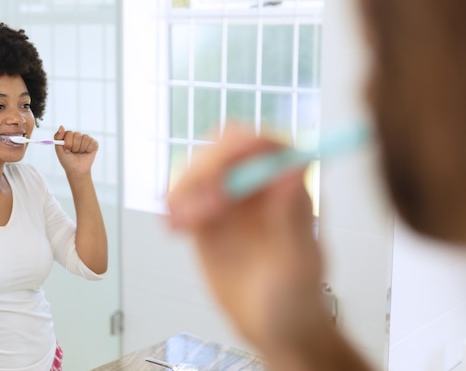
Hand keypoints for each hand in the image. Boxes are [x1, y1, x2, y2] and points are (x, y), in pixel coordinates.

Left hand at [54, 125, 97, 176]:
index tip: (67, 150)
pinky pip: (92, 142)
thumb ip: (57, 137)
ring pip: (85, 138)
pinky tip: (86, 153)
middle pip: (77, 135)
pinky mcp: (93, 144)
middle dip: (75, 146)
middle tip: (74, 153)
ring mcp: (86, 140)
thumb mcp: (59, 150)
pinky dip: (89, 149)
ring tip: (80, 153)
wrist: (77, 171)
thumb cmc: (67, 161)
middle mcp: (77, 136)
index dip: (68, 143)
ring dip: (82, 148)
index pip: (69, 133)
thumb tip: (61, 126)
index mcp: (68, 137)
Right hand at [166, 126, 325, 355]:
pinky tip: (174, 227)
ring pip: (198, 171)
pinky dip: (173, 205)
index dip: (244, 143)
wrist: (274, 328)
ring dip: (184, 189)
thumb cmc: (298, 299)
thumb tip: (292, 170)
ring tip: (182, 222)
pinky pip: (184, 197)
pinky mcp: (207, 217)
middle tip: (203, 209)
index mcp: (288, 189)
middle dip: (206, 170)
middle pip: (225, 151)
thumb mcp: (299, 264)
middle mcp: (258, 187)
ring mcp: (230, 200)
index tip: (225, 158)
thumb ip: (293, 219)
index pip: (266, 146)